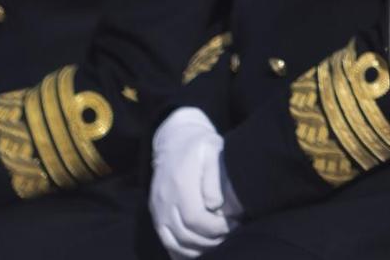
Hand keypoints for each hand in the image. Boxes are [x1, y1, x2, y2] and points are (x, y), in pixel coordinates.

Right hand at [150, 108, 237, 258]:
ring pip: (174, 243)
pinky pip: (166, 241)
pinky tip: (198, 249)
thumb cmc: (199, 145)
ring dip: (197, 249)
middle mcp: (165, 200)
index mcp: (180, 184)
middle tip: (229, 234)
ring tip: (217, 241)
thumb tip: (215, 206)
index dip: (216, 228)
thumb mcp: (212, 150)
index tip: (233, 224)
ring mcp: (158, 209)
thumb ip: (213, 178)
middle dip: (211, 240)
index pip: (196, 219)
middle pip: (186, 235)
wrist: (174, 140)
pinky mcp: (155, 213)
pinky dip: (181, 251)